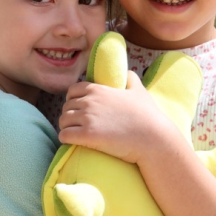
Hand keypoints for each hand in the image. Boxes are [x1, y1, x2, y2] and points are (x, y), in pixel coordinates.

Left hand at [58, 72, 180, 164]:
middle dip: (70, 115)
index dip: (73, 100)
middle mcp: (89, 102)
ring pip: (63, 121)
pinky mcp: (87, 135)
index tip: (79, 110)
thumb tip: (127, 73)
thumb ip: (131, 78)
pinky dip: (65, 139)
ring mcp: (87, 118)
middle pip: (66, 107)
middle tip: (78, 125)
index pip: (72, 91)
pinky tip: (72, 142)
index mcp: (98, 89)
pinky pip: (64, 135)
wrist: (152, 137)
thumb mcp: (139, 91)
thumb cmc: (147, 115)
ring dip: (67, 128)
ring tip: (75, 134)